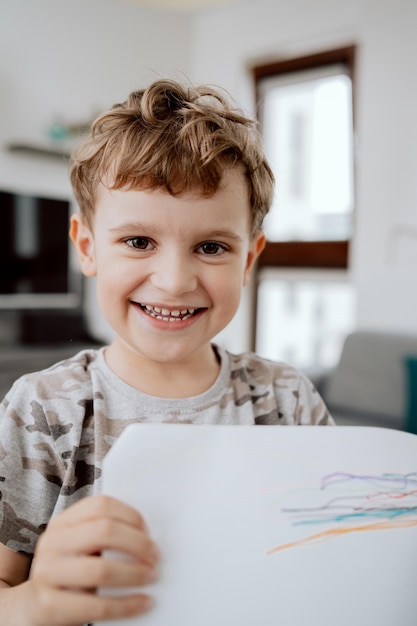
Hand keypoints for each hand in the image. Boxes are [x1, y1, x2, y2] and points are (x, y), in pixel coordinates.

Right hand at [27, 495, 158, 624]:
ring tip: (151, 576)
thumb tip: (147, 536)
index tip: (148, 531)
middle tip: (155, 556)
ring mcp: (48, 574)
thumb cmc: (69, 570)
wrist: (33, 606)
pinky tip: (143, 602)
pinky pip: (97, 606)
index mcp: (62, 522)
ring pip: (101, 570)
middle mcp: (52, 543)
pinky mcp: (50, 606)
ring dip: (135, 574)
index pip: (101, 505)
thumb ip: (104, 533)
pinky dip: (127, 605)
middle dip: (138, 543)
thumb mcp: (79, 544)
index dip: (131, 516)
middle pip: (104, 531)